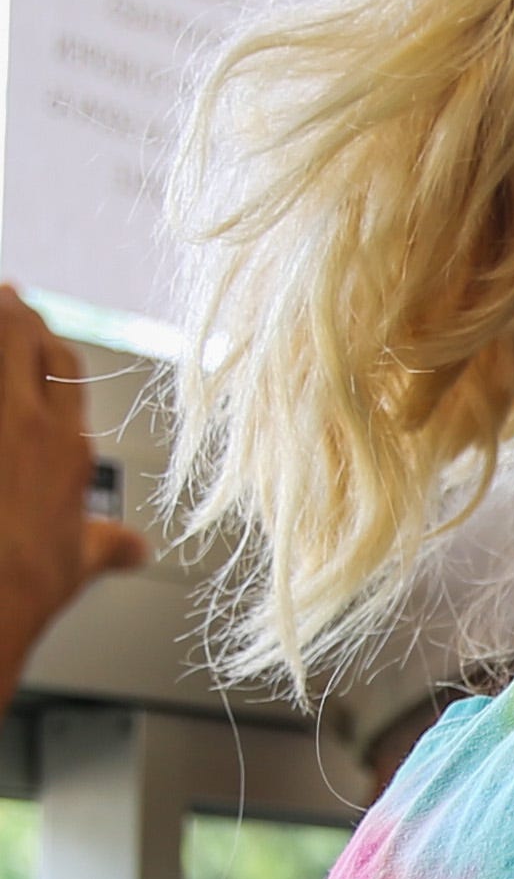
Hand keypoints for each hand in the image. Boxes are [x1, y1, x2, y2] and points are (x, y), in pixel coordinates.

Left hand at [0, 285, 148, 672]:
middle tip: (4, 297)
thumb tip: (134, 549)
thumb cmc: (26, 581)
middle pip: (22, 336)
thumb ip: (107, 546)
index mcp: (68, 448)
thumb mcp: (78, 563)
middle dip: (12, 312)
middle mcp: (27, 420)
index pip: (64, 370)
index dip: (47, 341)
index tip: (33, 324)